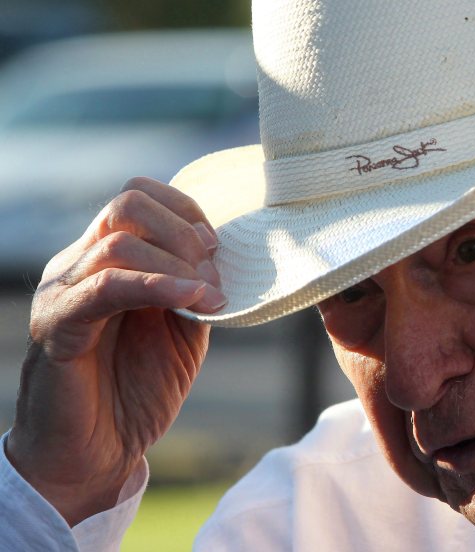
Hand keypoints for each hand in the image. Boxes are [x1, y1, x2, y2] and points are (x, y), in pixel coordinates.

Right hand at [5, 177, 225, 525]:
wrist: (94, 453)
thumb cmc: (136, 390)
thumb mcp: (181, 330)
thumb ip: (195, 289)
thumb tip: (222, 258)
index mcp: (106, 259)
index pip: (139, 195)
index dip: (187, 210)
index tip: (220, 246)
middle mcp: (78, 265)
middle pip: (129, 203)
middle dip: (185, 231)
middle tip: (215, 272)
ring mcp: (63, 292)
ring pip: (119, 240)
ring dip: (179, 264)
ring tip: (211, 296)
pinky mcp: (58, 326)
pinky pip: (107, 287)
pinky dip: (159, 287)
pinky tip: (195, 300)